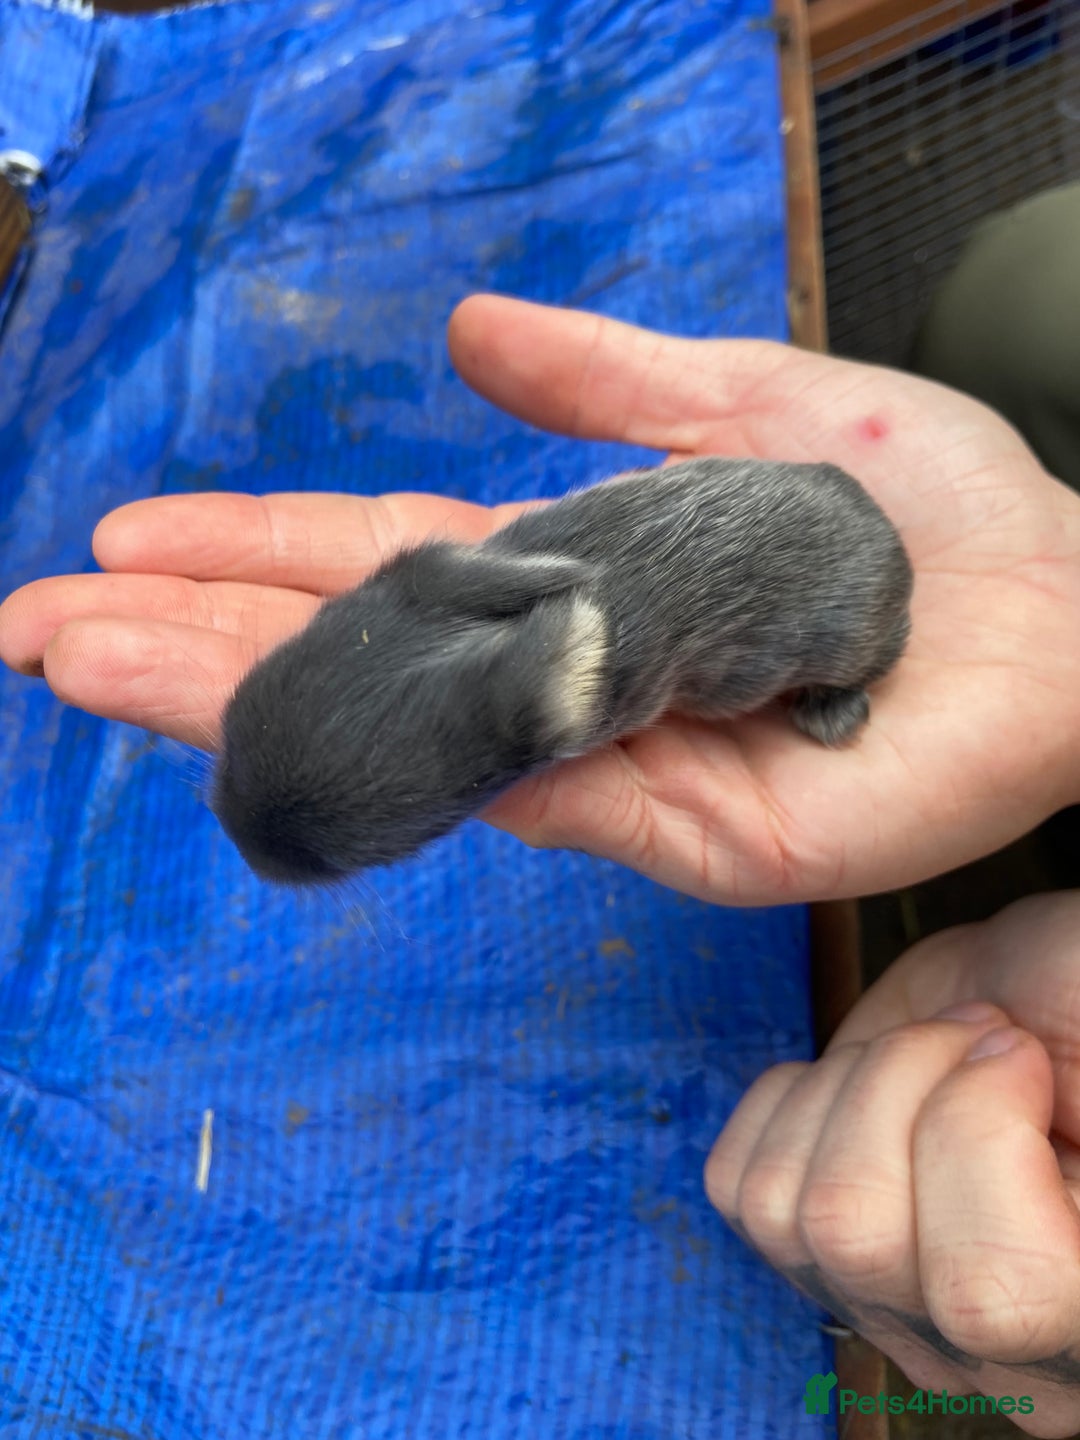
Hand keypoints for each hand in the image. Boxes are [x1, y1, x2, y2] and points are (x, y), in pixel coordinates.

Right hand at [2, 293, 1078, 902]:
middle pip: (348, 652)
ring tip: (89, 664)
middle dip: (185, 635)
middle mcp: (560, 669)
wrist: (1064, 610)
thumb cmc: (929, 511)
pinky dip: (380, 757)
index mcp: (571, 567)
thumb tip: (463, 337)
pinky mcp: (665, 822)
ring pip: (393, 725)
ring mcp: (601, 752)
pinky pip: (496, 785)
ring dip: (236, 697)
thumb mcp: (746, 401)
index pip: (376, 561)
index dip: (245, 550)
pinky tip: (262, 734)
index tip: (119, 538)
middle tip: (35, 628)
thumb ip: (605, 380)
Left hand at [704, 891, 1079, 1437]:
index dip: (980, 1135)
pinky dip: (793, 1101)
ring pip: (788, 1209)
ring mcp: (891, 1315)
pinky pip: (739, 1187)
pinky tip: (868, 1080)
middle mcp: (996, 1354)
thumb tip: (1054, 1109)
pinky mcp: (808, 1256)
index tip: (1021, 1055)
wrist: (1043, 1007)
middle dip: (902, 1081)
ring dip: (853, 1081)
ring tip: (932, 1048)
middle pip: (855, 1234)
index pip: (992, 1293)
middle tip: (977, 1034)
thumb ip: (1078, 1080)